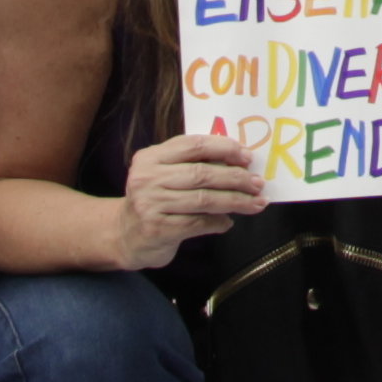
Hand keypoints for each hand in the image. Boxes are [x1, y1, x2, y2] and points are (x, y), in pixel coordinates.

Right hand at [114, 128, 265, 271]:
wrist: (123, 236)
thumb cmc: (153, 200)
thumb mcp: (163, 174)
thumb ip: (191, 164)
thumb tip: (239, 162)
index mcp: (150, 157)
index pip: (193, 145)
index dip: (224, 149)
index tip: (248, 156)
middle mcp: (147, 178)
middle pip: (202, 174)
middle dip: (236, 178)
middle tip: (258, 183)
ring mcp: (150, 204)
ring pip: (204, 199)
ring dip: (236, 201)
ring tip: (256, 203)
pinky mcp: (158, 229)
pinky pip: (198, 223)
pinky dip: (219, 222)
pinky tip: (228, 222)